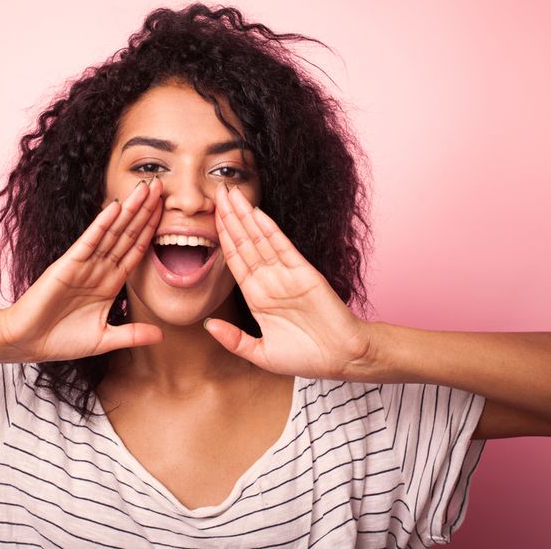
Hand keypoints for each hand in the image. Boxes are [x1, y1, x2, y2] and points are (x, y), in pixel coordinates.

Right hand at [0, 179, 164, 362]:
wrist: (27, 343)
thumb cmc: (60, 340)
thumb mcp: (104, 339)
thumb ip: (132, 334)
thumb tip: (161, 335)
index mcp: (110, 283)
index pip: (136, 250)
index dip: (152, 230)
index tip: (168, 212)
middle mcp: (99, 269)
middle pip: (128, 234)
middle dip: (145, 211)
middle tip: (162, 185)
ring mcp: (84, 264)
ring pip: (112, 232)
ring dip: (129, 210)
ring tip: (145, 188)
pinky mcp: (67, 265)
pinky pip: (89, 241)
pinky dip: (102, 224)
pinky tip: (115, 207)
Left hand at [203, 184, 375, 379]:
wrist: (343, 358)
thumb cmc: (306, 357)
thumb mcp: (262, 354)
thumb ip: (234, 340)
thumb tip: (207, 325)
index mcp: (257, 296)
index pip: (234, 260)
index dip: (221, 238)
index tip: (208, 217)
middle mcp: (269, 280)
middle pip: (244, 242)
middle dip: (229, 217)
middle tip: (215, 191)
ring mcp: (286, 274)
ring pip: (260, 239)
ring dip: (245, 216)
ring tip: (230, 193)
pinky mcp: (305, 273)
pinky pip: (283, 248)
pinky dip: (269, 230)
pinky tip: (257, 213)